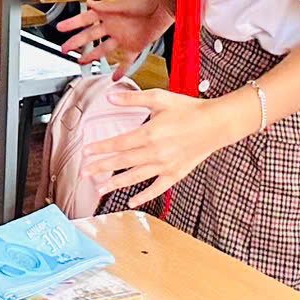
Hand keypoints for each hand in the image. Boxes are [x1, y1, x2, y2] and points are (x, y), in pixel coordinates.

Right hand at [57, 0, 169, 66]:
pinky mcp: (136, 46)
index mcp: (108, 13)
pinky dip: (121, 69)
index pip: (85, 19)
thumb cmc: (145, 0)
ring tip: (82, 62)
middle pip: (90, 36)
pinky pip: (126, 60)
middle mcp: (113, 26)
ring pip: (104, 49)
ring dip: (93, 56)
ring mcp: (123, 37)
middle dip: (76, 43)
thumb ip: (105, 6)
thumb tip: (89, 2)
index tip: (60, 28)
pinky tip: (114, 76)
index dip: (72, 24)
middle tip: (64, 49)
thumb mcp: (122, 3)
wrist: (164, 6)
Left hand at [85, 88, 233, 199]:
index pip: (118, 143)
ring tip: (100, 188)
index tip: (85, 152)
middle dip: (101, 167)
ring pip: (135, 177)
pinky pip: (156, 189)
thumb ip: (132, 99)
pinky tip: (131, 202)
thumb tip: (110, 98)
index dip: (100, 148)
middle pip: (122, 162)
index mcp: (149, 133)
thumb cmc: (188, 109)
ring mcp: (165, 166)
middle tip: (84, 172)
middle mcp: (155, 152)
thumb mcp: (159, 98)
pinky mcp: (175, 174)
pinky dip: (143, 197)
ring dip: (116, 183)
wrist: (215, 124)